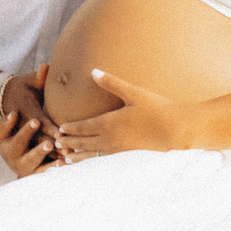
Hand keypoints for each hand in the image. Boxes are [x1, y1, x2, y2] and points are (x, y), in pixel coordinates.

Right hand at [0, 64, 57, 176]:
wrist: (3, 105)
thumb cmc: (23, 91)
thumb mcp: (28, 82)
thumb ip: (38, 77)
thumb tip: (46, 67)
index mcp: (23, 113)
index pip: (37, 122)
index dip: (48, 128)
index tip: (61, 133)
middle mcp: (17, 131)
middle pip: (36, 140)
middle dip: (51, 145)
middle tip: (66, 149)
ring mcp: (17, 146)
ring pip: (36, 153)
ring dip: (52, 156)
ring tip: (67, 160)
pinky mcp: (22, 155)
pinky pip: (36, 162)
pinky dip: (49, 165)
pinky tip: (63, 167)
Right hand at [0, 106, 56, 176]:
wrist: (13, 157)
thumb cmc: (10, 138)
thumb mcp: (4, 131)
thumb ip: (7, 123)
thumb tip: (14, 113)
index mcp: (8, 149)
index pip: (19, 139)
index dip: (27, 130)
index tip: (37, 120)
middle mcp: (18, 162)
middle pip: (30, 157)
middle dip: (40, 151)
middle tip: (49, 144)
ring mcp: (28, 169)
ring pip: (42, 168)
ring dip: (51, 164)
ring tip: (62, 160)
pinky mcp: (37, 174)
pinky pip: (47, 172)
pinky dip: (56, 168)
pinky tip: (64, 164)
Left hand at [57, 68, 197, 160]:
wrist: (176, 130)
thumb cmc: (156, 109)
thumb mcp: (133, 93)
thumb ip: (111, 83)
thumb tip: (93, 71)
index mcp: (109, 123)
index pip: (84, 127)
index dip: (70, 128)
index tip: (59, 129)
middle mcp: (111, 138)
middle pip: (85, 142)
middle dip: (69, 142)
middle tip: (54, 144)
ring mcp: (119, 148)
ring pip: (93, 154)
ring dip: (79, 155)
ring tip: (66, 159)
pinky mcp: (127, 153)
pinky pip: (104, 158)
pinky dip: (93, 159)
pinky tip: (92, 159)